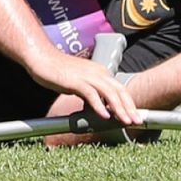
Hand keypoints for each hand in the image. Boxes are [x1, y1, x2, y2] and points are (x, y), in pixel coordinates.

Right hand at [28, 50, 142, 125]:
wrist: (42, 58)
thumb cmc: (59, 71)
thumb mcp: (80, 83)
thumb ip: (91, 93)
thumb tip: (100, 108)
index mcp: (101, 73)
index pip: (120, 89)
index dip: (129, 104)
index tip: (135, 117)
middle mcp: (98, 72)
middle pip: (119, 91)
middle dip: (130, 108)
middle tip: (138, 121)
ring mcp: (88, 76)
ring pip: (109, 93)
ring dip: (119, 108)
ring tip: (125, 121)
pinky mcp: (76, 81)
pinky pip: (91, 94)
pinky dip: (99, 105)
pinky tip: (104, 116)